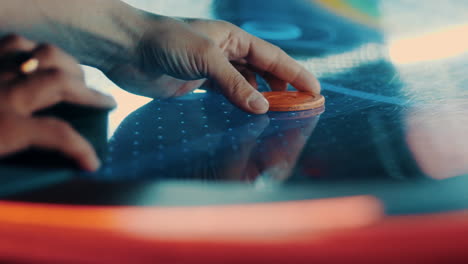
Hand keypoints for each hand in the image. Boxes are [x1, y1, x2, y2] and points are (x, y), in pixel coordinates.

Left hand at [0, 35, 115, 170]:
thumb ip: (21, 168)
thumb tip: (51, 168)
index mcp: (4, 128)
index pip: (60, 134)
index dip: (82, 149)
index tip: (92, 163)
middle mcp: (2, 95)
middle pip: (60, 81)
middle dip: (88, 92)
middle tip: (102, 102)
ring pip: (42, 54)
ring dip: (68, 65)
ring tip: (77, 78)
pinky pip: (13, 43)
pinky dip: (33, 49)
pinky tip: (40, 60)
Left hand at [105, 16, 320, 113]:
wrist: (126, 49)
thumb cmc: (164, 41)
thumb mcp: (206, 59)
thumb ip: (235, 83)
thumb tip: (262, 106)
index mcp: (233, 38)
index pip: (273, 57)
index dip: (295, 73)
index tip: (314, 89)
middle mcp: (226, 53)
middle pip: (262, 73)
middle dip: (281, 90)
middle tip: (298, 108)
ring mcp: (212, 70)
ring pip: (245, 86)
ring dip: (260, 100)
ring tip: (276, 116)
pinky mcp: (197, 85)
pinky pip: (225, 96)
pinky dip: (238, 105)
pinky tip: (246, 115)